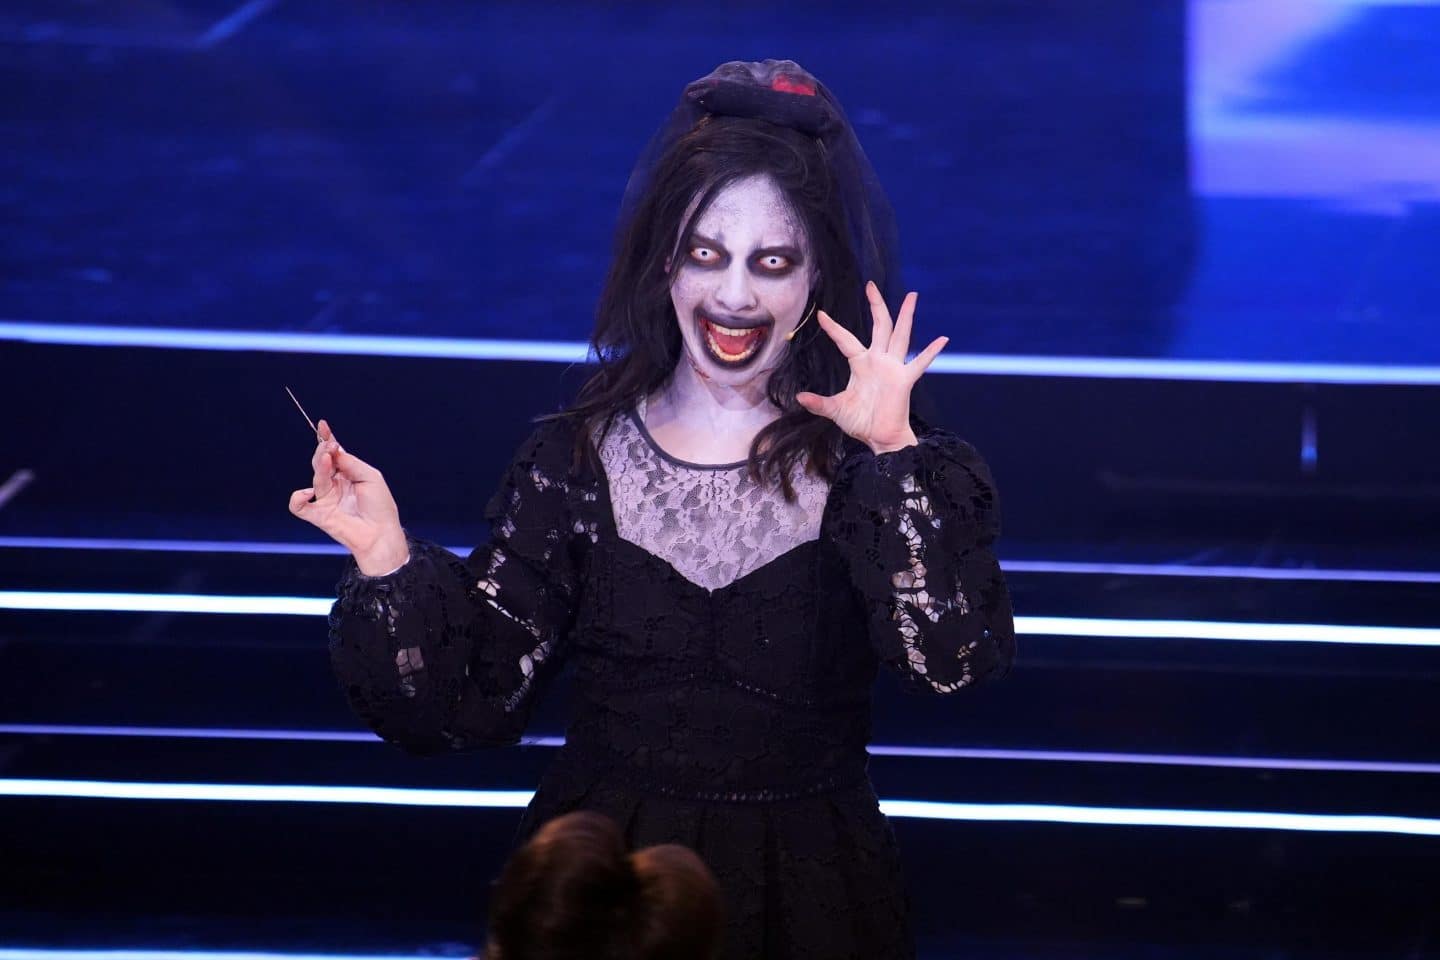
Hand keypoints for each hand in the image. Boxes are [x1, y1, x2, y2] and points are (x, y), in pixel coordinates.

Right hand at [288, 419, 409, 574]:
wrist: (381, 533)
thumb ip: (351, 463)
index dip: (327, 439)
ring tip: (326, 459)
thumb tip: (333, 450)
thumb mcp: (370, 476)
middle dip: (323, 450)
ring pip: (315, 478)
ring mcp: (325, 499)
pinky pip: (298, 506)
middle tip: (330, 445)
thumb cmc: (380, 506)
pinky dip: (297, 498)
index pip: (333, 453)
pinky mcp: (319, 515)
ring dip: (319, 467)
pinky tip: (309, 492)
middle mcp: (335, 484)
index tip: (323, 426)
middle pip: (321, 462)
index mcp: (347, 474)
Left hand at [795, 281, 947, 453]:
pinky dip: (931, 352)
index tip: (821, 314)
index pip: (846, 340)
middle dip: (876, 305)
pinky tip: (943, 339)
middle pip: (879, 326)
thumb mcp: (835, 410)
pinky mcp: (904, 380)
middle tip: (871, 285)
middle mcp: (878, 360)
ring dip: (906, 316)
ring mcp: (893, 368)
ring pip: (899, 335)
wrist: (879, 439)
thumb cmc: (861, 423)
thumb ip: (819, 403)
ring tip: (912, 296)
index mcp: (861, 364)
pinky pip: (920, 363)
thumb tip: (799, 398)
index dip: (833, 328)